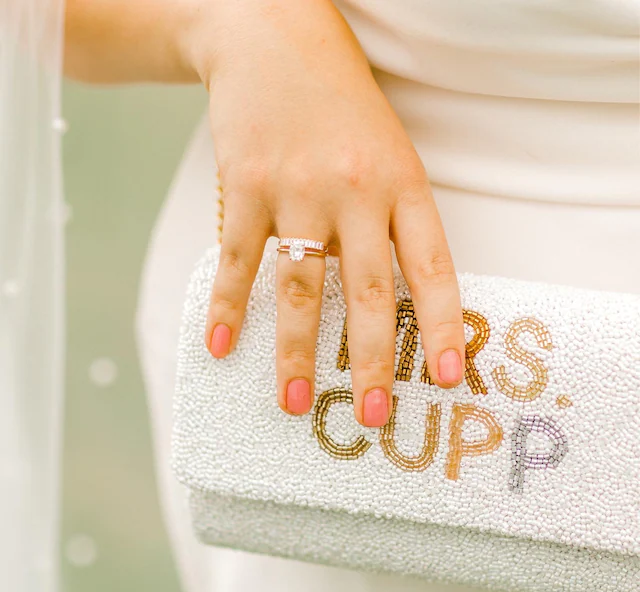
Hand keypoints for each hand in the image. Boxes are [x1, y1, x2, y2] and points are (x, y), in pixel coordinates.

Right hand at [195, 0, 464, 426]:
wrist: (275, 39)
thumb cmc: (342, 106)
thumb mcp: (390, 151)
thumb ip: (394, 220)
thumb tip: (396, 302)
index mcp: (403, 183)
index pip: (433, 266)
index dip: (445, 326)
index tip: (448, 379)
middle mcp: (354, 191)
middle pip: (368, 291)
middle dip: (372, 361)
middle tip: (375, 417)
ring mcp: (296, 189)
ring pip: (299, 286)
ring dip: (295, 352)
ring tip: (295, 403)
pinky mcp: (245, 186)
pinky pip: (236, 258)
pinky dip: (226, 305)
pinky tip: (220, 344)